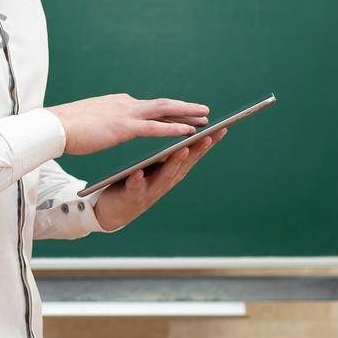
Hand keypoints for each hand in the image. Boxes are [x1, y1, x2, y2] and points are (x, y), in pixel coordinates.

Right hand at [47, 93, 210, 154]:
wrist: (53, 127)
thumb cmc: (66, 127)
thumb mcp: (91, 119)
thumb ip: (105, 119)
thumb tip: (110, 123)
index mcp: (118, 103)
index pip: (148, 107)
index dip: (168, 110)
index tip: (181, 112)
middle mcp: (125, 104)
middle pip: (162, 105)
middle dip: (184, 108)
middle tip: (204, 111)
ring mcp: (126, 114)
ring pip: (164, 111)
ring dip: (187, 114)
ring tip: (205, 118)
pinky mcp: (124, 127)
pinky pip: (155, 128)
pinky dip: (174, 128)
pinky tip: (188, 131)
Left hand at [94, 128, 225, 231]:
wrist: (116, 210)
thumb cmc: (139, 182)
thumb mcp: (157, 167)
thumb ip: (169, 154)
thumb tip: (185, 129)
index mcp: (172, 170)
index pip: (192, 154)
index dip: (207, 143)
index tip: (221, 128)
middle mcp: (166, 181)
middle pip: (184, 164)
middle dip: (197, 151)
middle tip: (207, 136)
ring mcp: (151, 190)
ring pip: (165, 176)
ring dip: (174, 163)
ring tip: (182, 149)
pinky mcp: (133, 196)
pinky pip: (135, 187)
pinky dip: (138, 181)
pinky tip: (138, 173)